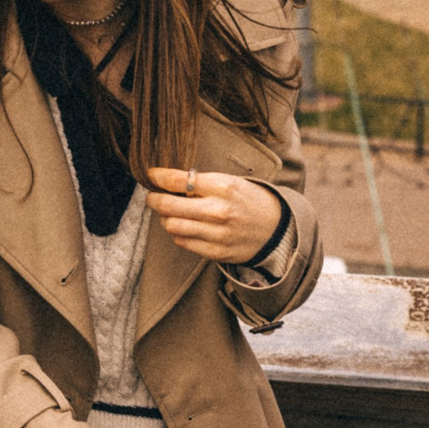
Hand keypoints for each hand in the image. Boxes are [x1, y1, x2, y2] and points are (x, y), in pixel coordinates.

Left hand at [145, 168, 282, 263]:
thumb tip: (166, 181)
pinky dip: (178, 234)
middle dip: (154, 200)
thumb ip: (202, 182)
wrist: (276, 229)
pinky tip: (185, 227)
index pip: (179, 180)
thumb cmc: (249, 201)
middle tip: (153, 197)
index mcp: (223, 187)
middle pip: (169, 206)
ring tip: (170, 213)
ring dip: (165, 218)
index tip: (152, 175)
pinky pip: (183, 242)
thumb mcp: (231, 182)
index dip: (158, 177)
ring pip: (172, 226)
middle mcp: (219, 211)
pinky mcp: (216, 252)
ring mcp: (218, 234)